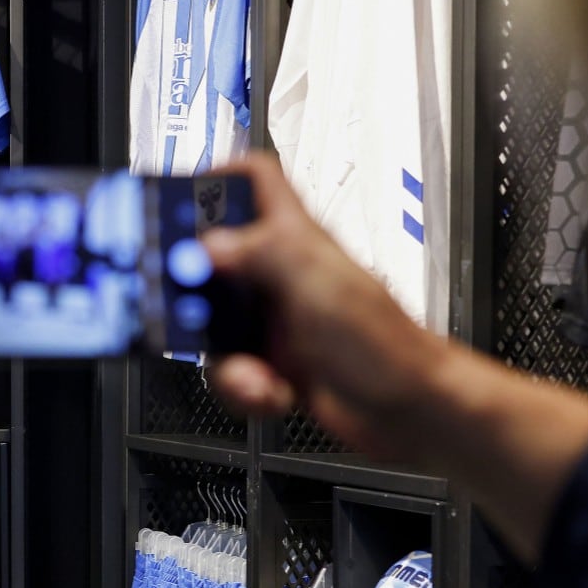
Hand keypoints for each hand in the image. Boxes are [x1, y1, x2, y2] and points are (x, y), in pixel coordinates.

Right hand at [201, 152, 587, 562]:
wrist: (408, 411)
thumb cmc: (388, 345)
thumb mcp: (321, 285)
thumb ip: (263, 253)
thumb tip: (209, 244)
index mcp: (296, 241)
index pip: (256, 182)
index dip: (217, 176)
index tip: (178, 198)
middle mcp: (280, 275)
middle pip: (212, 261)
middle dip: (195, 295)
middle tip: (190, 315)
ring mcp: (274, 320)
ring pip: (212, 325)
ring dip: (223, 359)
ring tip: (253, 373)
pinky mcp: (272, 362)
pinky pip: (229, 370)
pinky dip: (242, 388)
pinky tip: (271, 390)